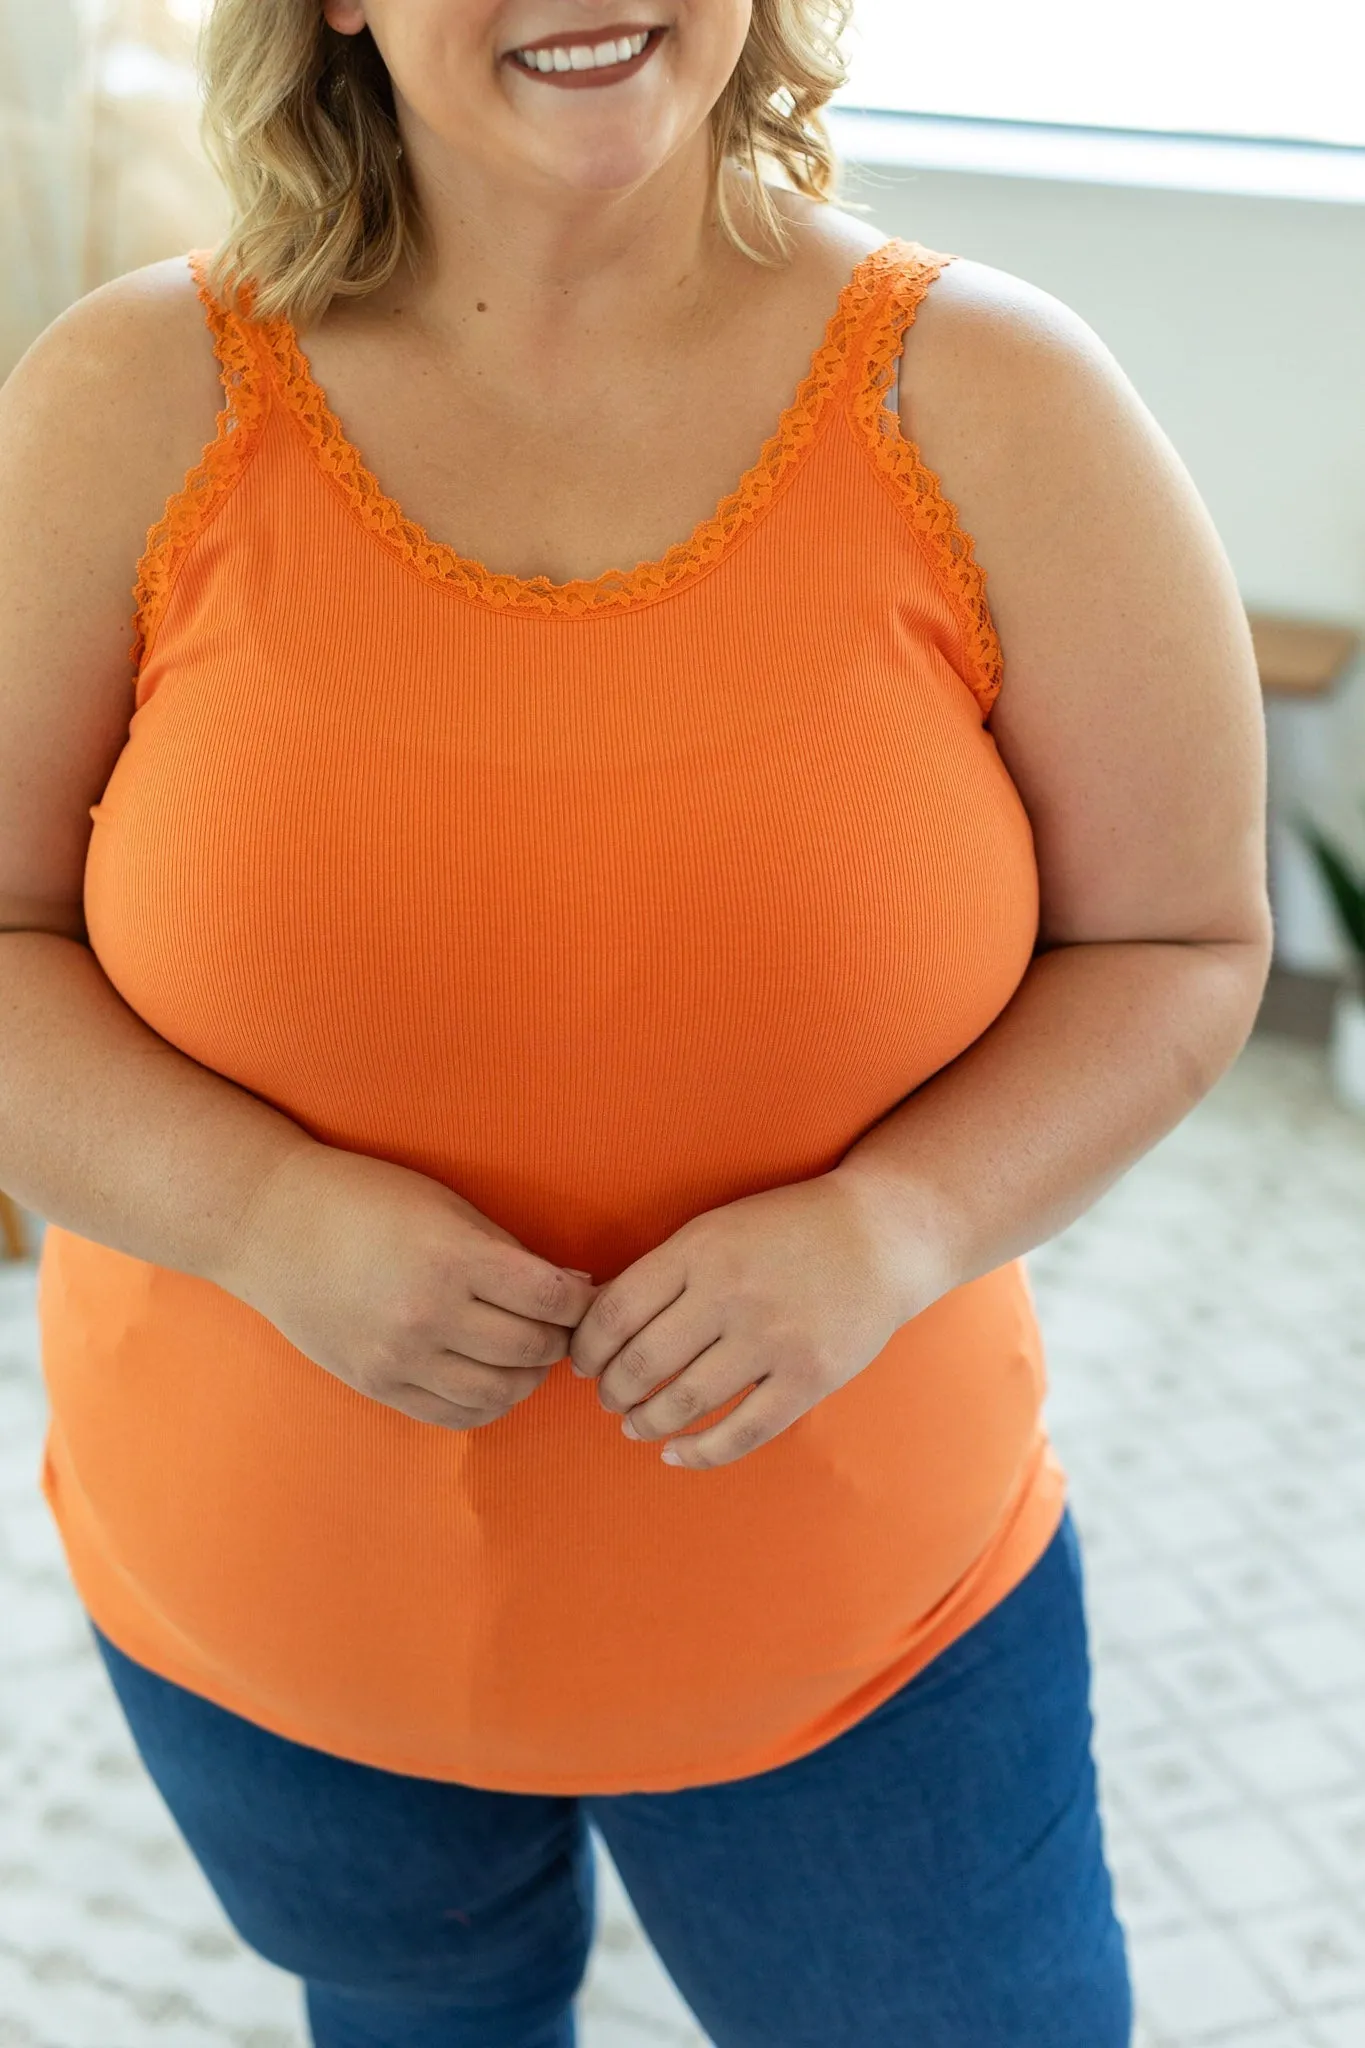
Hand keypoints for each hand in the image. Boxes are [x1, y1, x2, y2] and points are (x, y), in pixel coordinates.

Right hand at [222, 1141, 598, 1432]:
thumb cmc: (364, 1199)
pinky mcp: (378, 1383)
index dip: (581, 1300)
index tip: (583, 1293)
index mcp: (453, 1257)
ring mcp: (401, 1356)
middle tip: (562, 1324)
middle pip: (533, 1348)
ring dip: (529, 1375)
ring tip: (529, 1352)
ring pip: (501, 1391)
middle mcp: (429, 1313)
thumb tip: (573, 1288)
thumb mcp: (445, 1205)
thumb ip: (509, 1252)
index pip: (552, 1298)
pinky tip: (493, 1378)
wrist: (270, 1225)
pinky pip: (456, 1414)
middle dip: (560, 1337)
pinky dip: (489, 1402)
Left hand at [568, 1171, 931, 1469]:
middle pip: (641, 1363)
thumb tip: (593, 1322)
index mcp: (698, 1250)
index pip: (614, 1312)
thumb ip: (661, 1271)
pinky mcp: (809, 1378)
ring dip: (644, 1423)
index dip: (585, 1348)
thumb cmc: (785, 1230)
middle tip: (606, 1397)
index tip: (580, 1362)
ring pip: (683, 1403)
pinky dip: (698, 1453)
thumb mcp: (715, 1228)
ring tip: (633, 1424)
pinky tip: (675, 1455)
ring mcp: (772, 1340)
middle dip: (610, 1390)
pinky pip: (741, 1433)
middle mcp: (730, 1294)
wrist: (880, 1235)